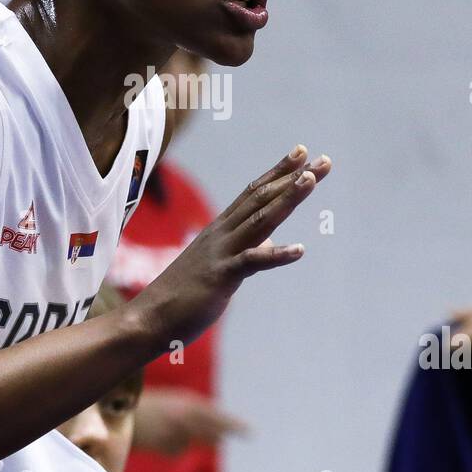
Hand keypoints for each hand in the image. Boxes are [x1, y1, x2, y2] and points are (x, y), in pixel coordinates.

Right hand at [132, 388, 249, 455]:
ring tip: (164, 428)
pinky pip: (176, 450)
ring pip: (191, 442)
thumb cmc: (148, 404)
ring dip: (184, 439)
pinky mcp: (166, 445)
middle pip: (212, 431)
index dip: (234, 424)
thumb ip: (193, 412)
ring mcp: (176, 432)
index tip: (250, 432)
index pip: (218, 415)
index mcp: (189, 401)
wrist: (118, 411)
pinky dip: (170, 447)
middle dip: (220, 434)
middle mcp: (186, 416)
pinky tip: (156, 437)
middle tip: (232, 436)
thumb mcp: (173, 401)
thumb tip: (216, 431)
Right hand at [133, 145, 331, 347]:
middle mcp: (221, 233)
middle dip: (293, 177)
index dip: (278, 172)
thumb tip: (271, 245)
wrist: (148, 318)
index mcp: (221, 229)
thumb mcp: (220, 266)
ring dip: (287, 198)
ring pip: (260, 220)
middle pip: (262, 198)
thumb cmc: (184, 295)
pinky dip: (277, 255)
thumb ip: (245, 251)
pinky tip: (300, 250)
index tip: (302, 153)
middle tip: (323, 159)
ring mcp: (221, 253)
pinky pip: (251, 262)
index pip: (254, 193)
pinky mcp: (219, 277)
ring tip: (311, 179)